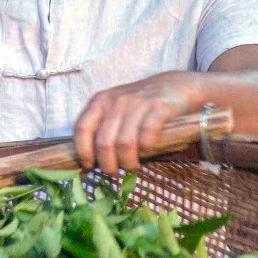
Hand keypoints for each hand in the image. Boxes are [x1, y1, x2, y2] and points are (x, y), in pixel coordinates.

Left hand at [72, 73, 197, 174]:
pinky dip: (145, 149)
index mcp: (100, 101)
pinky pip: (147, 134)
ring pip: (125, 143)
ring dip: (127, 162)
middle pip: (104, 142)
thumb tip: (91, 160)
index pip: (82, 129)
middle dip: (108, 164)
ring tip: (131, 166)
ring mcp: (137, 103)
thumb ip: (102, 127)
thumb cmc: (140, 104)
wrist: (175, 86)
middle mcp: (116, 100)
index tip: (90, 166)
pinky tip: (147, 151)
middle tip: (114, 172)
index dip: (83, 152)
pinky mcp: (159, 106)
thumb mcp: (115, 109)